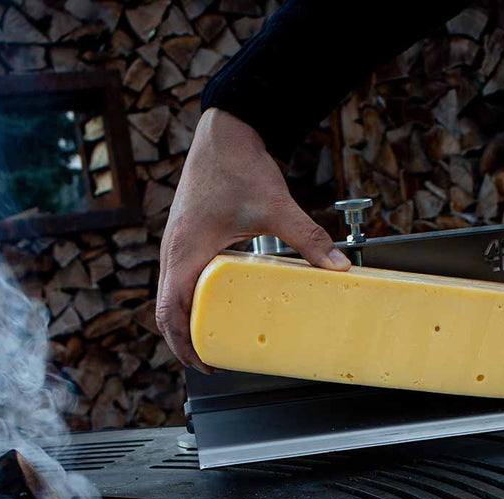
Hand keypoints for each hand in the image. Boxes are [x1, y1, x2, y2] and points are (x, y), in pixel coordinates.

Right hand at [157, 108, 350, 371]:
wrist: (223, 131)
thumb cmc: (237, 165)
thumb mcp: (276, 207)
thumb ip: (308, 238)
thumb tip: (338, 267)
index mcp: (186, 251)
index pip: (170, 312)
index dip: (184, 344)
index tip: (204, 362)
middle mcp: (172, 251)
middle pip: (165, 311)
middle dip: (184, 341)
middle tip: (211, 360)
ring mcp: (174, 244)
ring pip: (168, 296)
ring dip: (184, 322)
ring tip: (210, 340)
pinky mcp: (183, 237)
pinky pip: (176, 279)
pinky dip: (187, 300)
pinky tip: (211, 304)